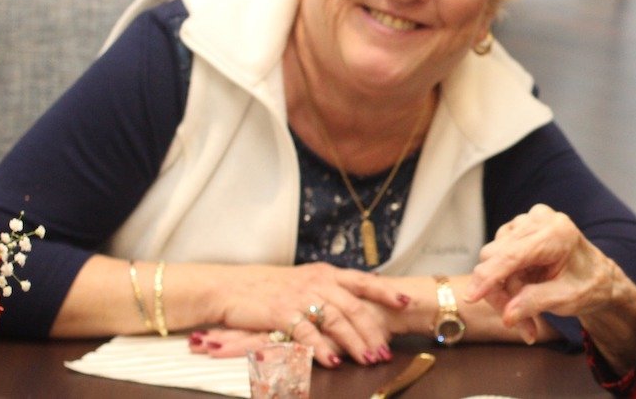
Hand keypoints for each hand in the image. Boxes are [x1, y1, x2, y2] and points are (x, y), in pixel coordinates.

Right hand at [211, 262, 408, 367]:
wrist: (229, 286)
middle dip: (373, 331)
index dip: (386, 292)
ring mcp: (301, 296)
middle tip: (386, 351)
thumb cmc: (267, 287)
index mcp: (325, 273)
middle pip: (355, 307)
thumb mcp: (303, 281)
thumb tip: (354, 303)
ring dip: (355, 342)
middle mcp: (317, 282)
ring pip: (337, 320)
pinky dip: (322, 348)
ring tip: (369, 359)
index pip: (363, 281)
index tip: (406, 302)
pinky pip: (308, 332)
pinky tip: (332, 361)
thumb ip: (328, 290)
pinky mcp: (282, 312)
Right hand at [465, 204, 625, 343]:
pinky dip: (506, 279)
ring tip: (529, 309)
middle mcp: (539, 220)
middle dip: (502, 293)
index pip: (512, 254)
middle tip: (521, 324)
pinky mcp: (520, 227)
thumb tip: (507, 316)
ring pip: (492, 259)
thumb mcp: (567, 300)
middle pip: (496, 258)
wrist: (598, 277)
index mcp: (556, 234)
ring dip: (505, 289)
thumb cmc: (588, 287)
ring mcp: (527, 221)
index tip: (471, 298)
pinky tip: (524, 291)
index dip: (489, 277)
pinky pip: (497, 256)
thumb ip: (536, 303)